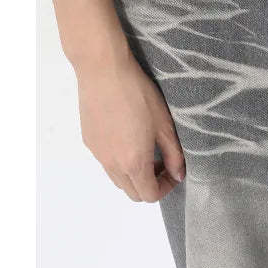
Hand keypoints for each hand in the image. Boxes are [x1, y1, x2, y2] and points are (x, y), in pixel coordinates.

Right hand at [76, 50, 184, 202]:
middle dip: (150, 185)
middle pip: (132, 193)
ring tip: (145, 150)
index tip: (173, 170)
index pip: (149, 195)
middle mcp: (112, 164)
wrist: (103, 71)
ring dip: (134, 174)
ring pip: (117, 179)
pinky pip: (106, 163)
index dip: (165, 188)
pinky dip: (119, 162)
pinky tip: (128, 137)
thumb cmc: (137, 94)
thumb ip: (174, 155)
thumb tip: (179, 175)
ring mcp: (98, 154)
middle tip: (161, 163)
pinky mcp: (88, 141)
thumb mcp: (164, 125)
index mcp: (133, 162)